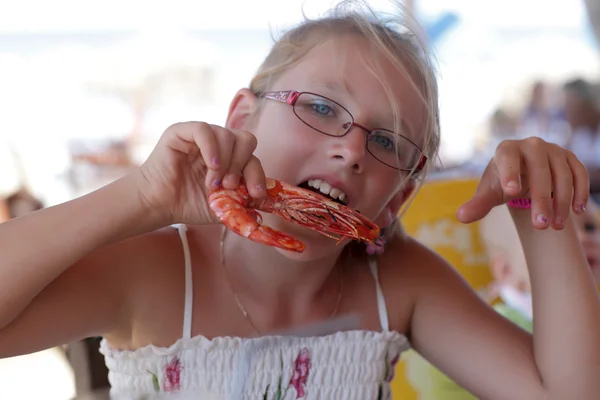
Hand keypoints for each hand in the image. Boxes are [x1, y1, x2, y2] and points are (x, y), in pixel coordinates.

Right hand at [134, 121, 266, 224]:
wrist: (160, 205)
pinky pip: (204, 129)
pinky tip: (210, 166)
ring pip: (228, 135)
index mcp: (231, 159)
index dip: (257, 174)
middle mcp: (219, 145)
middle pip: (246, 140)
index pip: (253, 158)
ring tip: (212, 183)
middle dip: (242, 165)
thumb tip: (264, 200)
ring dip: (225, 162)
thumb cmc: (189, 204)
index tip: (255, 194)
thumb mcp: (224, 206)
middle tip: (230, 185)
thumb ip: (244, 201)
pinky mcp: (182, 131)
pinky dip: (211, 148)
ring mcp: (202, 136)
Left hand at [457, 137, 589, 229]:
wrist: (524, 175)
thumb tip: (461, 217)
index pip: (507, 158)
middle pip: (539, 170)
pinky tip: (577, 212)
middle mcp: (531, 145)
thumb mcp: (489, 194)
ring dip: (561, 202)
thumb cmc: (503, 183)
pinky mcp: (570, 158)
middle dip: (541, 199)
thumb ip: (477, 204)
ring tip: (555, 226)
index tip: (511, 192)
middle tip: (540, 225)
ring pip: (562, 174)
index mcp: (506, 150)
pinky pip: (579, 174)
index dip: (510, 172)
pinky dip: (580, 192)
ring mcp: (553, 150)